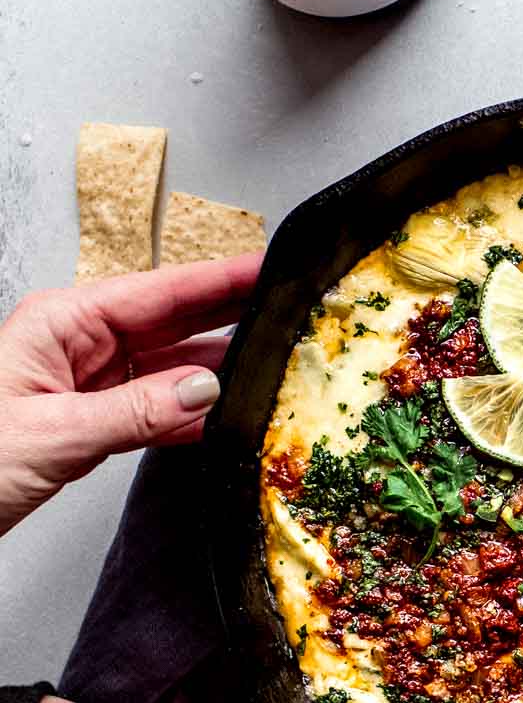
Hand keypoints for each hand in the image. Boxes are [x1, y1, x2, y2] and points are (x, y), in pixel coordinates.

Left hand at [0, 252, 260, 535]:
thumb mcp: (54, 435)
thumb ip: (136, 413)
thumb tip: (203, 391)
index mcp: (60, 324)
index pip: (157, 292)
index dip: (217, 280)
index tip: (265, 268)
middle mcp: (75, 346)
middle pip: (168, 322)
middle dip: (227, 315)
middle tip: (288, 308)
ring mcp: (83, 384)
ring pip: (166, 368)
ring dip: (215, 373)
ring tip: (271, 366)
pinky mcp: (88, 423)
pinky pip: (152, 411)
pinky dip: (188, 417)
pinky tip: (224, 418)